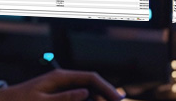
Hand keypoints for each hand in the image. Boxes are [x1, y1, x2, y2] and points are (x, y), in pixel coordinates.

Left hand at [0, 69, 122, 100]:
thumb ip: (64, 98)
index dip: (106, 87)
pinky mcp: (58, 94)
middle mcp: (63, 79)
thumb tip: (86, 93)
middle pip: (91, 84)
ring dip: (96, 100)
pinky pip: (76, 97)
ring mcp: (61, 87)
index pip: (90, 77)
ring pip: (86, 92)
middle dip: (104, 94)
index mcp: (60, 77)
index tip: (117, 98)